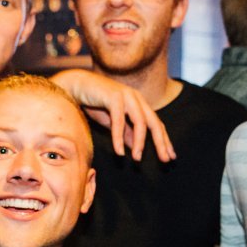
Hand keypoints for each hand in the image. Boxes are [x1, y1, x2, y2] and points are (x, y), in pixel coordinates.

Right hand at [51, 70, 174, 161]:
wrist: (76, 85)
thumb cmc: (94, 103)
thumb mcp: (113, 122)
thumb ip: (126, 133)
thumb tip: (136, 149)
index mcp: (139, 103)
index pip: (156, 124)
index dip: (164, 140)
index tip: (170, 157)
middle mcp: (136, 98)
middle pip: (154, 123)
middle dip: (161, 142)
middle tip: (165, 160)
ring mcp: (126, 96)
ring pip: (140, 122)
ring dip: (140, 142)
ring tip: (137, 159)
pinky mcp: (114, 97)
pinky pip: (119, 120)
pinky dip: (118, 137)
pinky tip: (119, 151)